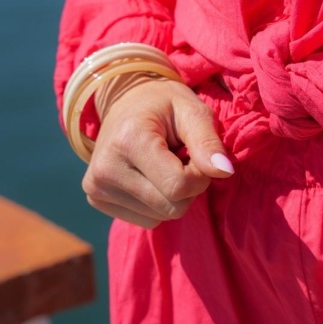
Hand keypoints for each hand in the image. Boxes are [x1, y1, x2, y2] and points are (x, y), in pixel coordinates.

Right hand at [81, 78, 234, 228]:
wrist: (124, 102)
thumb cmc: (164, 105)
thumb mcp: (192, 111)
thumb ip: (208, 141)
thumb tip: (225, 171)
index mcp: (129, 140)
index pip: (179, 185)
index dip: (200, 175)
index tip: (196, 155)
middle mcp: (106, 168)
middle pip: (171, 207)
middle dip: (188, 188)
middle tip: (181, 159)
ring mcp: (96, 188)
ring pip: (161, 218)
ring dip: (173, 196)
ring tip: (163, 164)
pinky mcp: (95, 200)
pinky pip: (147, 221)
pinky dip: (157, 203)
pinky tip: (149, 176)